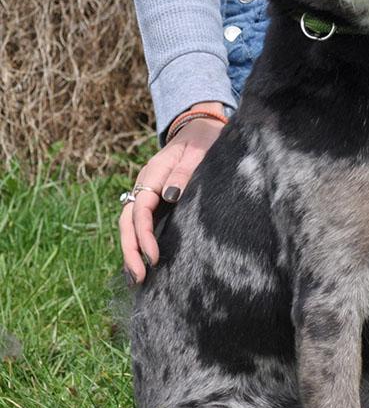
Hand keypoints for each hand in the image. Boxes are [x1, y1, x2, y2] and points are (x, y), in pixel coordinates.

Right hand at [119, 102, 226, 283]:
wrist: (198, 130)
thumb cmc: (201, 141)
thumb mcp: (198, 152)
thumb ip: (184, 172)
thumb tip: (169, 195)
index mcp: (153, 173)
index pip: (141, 209)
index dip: (144, 235)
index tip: (153, 257)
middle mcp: (144, 184)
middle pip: (128, 221)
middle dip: (130, 250)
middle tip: (139, 277)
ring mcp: (146, 193)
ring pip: (130, 224)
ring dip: (131, 250)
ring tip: (137, 277)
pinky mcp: (153, 200)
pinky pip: (140, 223)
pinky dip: (138, 243)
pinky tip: (142, 262)